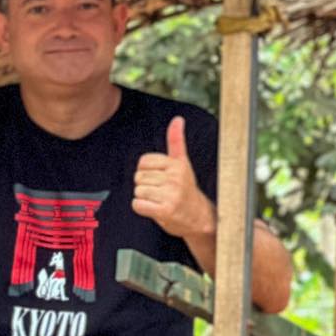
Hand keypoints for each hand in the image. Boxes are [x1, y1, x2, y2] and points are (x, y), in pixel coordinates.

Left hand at [132, 116, 214, 240]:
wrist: (197, 217)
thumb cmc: (185, 188)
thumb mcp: (182, 162)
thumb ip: (176, 141)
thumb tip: (177, 119)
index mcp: (177, 164)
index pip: (143, 162)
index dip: (146, 171)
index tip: (160, 178)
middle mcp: (175, 178)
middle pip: (139, 177)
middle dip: (145, 185)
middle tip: (160, 191)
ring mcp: (171, 194)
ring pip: (138, 191)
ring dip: (144, 198)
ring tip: (159, 200)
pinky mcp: (165, 210)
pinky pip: (137, 205)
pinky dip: (141, 208)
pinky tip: (154, 209)